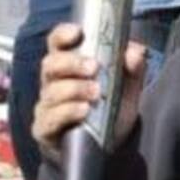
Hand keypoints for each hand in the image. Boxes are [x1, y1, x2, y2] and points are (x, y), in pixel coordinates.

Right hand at [32, 23, 145, 164]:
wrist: (108, 146)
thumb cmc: (111, 107)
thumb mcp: (127, 87)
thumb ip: (132, 68)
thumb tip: (135, 51)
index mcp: (69, 65)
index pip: (57, 43)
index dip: (62, 35)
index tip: (77, 32)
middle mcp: (53, 82)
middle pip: (50, 64)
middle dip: (71, 63)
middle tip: (93, 67)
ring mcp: (47, 105)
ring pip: (51, 91)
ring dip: (74, 89)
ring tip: (96, 92)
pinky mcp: (44, 129)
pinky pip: (49, 118)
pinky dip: (67, 112)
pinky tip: (83, 111)